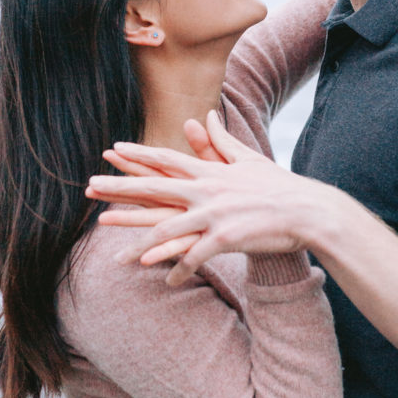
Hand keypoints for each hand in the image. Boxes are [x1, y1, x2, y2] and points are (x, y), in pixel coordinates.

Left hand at [87, 112, 311, 283]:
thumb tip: (204, 116)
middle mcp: (207, 190)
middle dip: (120, 189)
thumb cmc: (279, 186)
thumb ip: (220, 140)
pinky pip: (195, 257)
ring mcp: (215, 214)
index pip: (166, 159)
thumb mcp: (247, 158)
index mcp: (210, 171)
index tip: (111, 151)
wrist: (308, 211)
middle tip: (89, 187)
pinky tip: (167, 282)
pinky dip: (180, 270)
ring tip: (117, 258)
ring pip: (168, 229)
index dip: (137, 155)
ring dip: (140, 243)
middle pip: (155, 188)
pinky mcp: (226, 238)